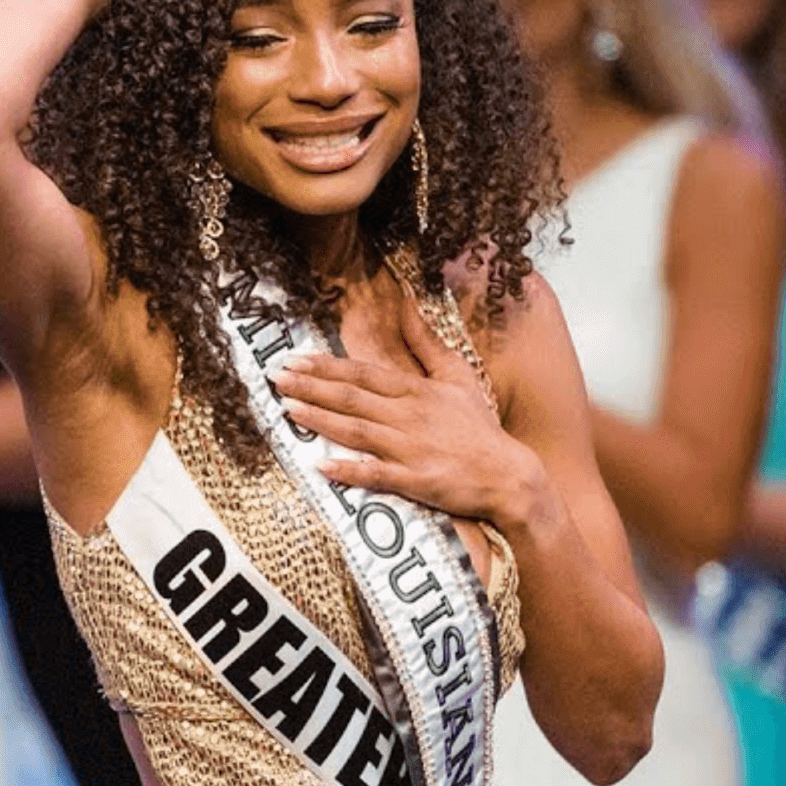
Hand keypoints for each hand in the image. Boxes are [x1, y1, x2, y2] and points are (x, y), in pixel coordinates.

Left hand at [272, 304, 547, 529]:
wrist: (509, 475)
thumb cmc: (479, 427)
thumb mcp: (458, 376)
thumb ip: (427, 343)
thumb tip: (409, 304)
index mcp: (416, 391)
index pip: (363, 374)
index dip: (326, 365)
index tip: (295, 358)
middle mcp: (409, 416)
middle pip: (352, 398)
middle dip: (311, 386)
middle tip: (275, 377)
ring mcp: (412, 449)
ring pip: (358, 431)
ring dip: (321, 420)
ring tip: (287, 409)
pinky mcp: (417, 482)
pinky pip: (378, 475)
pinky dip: (351, 470)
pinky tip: (322, 466)